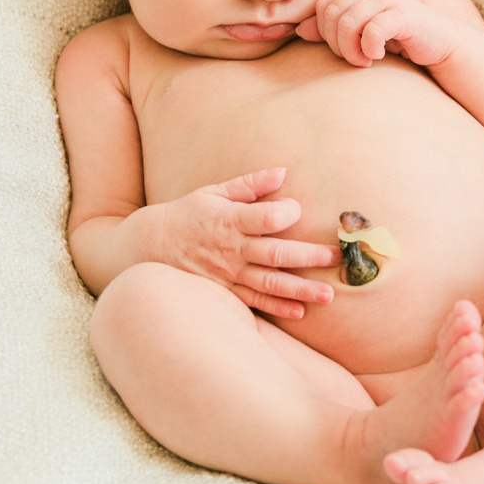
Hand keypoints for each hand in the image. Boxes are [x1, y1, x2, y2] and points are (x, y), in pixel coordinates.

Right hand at [158, 166, 337, 318]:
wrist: (148, 246)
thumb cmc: (188, 214)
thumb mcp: (213, 192)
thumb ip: (249, 185)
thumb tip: (282, 172)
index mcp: (229, 219)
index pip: (264, 218)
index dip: (285, 213)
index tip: (298, 210)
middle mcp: (230, 249)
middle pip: (275, 254)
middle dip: (308, 257)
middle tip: (335, 259)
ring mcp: (227, 274)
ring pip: (269, 284)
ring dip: (300, 290)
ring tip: (327, 295)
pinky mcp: (224, 292)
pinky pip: (253, 302)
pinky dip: (276, 308)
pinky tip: (299, 311)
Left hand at [296, 0, 460, 68]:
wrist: (439, 42)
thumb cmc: (397, 38)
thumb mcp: (360, 33)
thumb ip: (332, 29)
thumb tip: (299, 30)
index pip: (323, 6)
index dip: (325, 34)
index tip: (342, 50)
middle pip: (332, 15)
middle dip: (337, 45)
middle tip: (354, 59)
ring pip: (348, 23)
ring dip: (352, 51)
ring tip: (364, 61)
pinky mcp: (403, 14)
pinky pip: (372, 31)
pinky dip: (370, 49)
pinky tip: (378, 56)